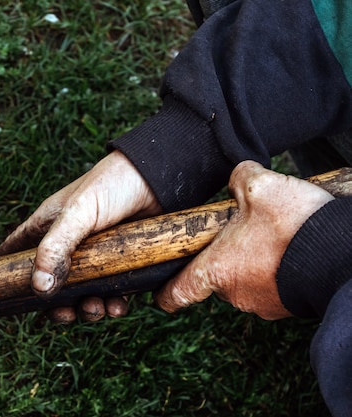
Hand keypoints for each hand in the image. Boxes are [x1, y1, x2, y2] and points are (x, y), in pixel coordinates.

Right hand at [0, 150, 161, 322]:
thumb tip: (38, 287)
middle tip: (66, 313)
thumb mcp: (79, 213)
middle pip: (49, 284)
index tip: (2, 296)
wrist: (161, 177)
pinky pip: (110, 293)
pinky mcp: (120, 264)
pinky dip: (111, 305)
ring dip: (85, 309)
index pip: (15, 251)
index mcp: (48, 227)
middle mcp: (68, 244)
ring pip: (80, 293)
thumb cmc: (113, 184)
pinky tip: (119, 306)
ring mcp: (95, 256)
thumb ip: (56, 247)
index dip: (5, 273)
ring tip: (97, 308)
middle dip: (55, 305)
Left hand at [155, 161, 334, 319]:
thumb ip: (239, 179)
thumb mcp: (261, 187)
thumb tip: (239, 178)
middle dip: (226, 254)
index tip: (161, 294)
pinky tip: (289, 247)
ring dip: (253, 260)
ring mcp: (263, 303)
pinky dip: (275, 268)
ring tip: (273, 236)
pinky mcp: (287, 305)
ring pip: (245, 278)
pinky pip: (271, 284)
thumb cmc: (296, 226)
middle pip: (216, 275)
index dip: (166, 293)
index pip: (178, 292)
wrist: (343, 253)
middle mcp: (235, 294)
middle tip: (243, 230)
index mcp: (217, 269)